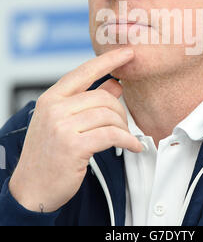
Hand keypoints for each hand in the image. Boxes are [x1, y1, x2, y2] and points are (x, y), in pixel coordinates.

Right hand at [9, 48, 142, 212]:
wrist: (31, 188)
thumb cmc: (48, 154)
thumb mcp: (62, 121)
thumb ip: (88, 100)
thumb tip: (115, 83)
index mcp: (51, 98)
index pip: (84, 71)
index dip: (108, 61)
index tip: (127, 53)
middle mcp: (54, 108)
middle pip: (103, 97)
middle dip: (120, 111)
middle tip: (123, 125)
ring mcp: (62, 127)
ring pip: (108, 115)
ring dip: (123, 128)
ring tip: (124, 138)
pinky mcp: (74, 146)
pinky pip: (112, 135)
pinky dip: (127, 140)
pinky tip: (132, 146)